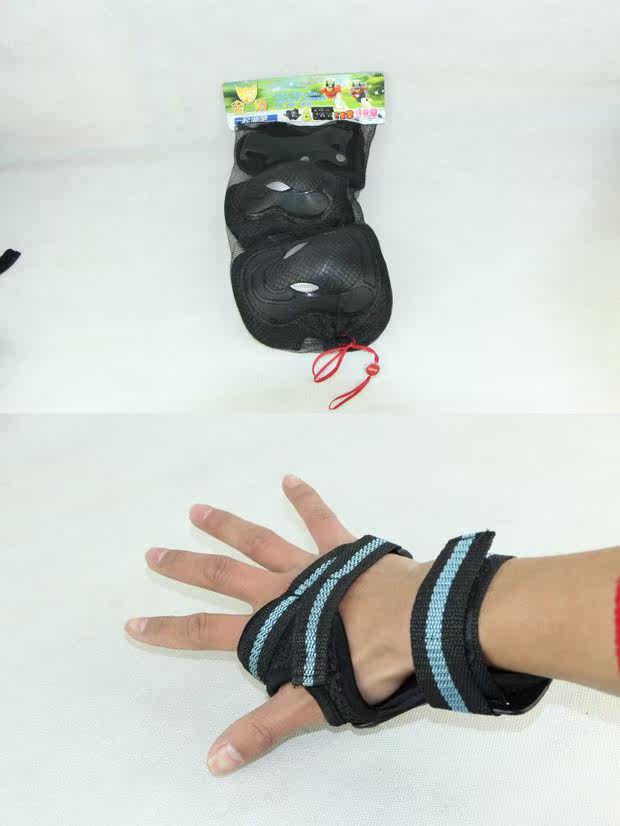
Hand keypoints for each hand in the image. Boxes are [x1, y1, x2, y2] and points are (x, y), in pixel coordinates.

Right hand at [125, 476, 429, 774]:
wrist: (417, 625)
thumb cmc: (368, 665)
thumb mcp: (313, 704)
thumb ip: (263, 727)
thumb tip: (214, 760)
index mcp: (273, 626)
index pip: (206, 631)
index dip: (167, 630)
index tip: (135, 622)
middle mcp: (283, 588)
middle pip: (222, 575)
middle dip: (185, 567)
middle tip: (154, 553)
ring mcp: (312, 564)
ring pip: (260, 540)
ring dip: (227, 526)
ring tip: (198, 510)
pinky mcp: (345, 549)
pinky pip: (320, 520)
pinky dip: (305, 499)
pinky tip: (290, 479)